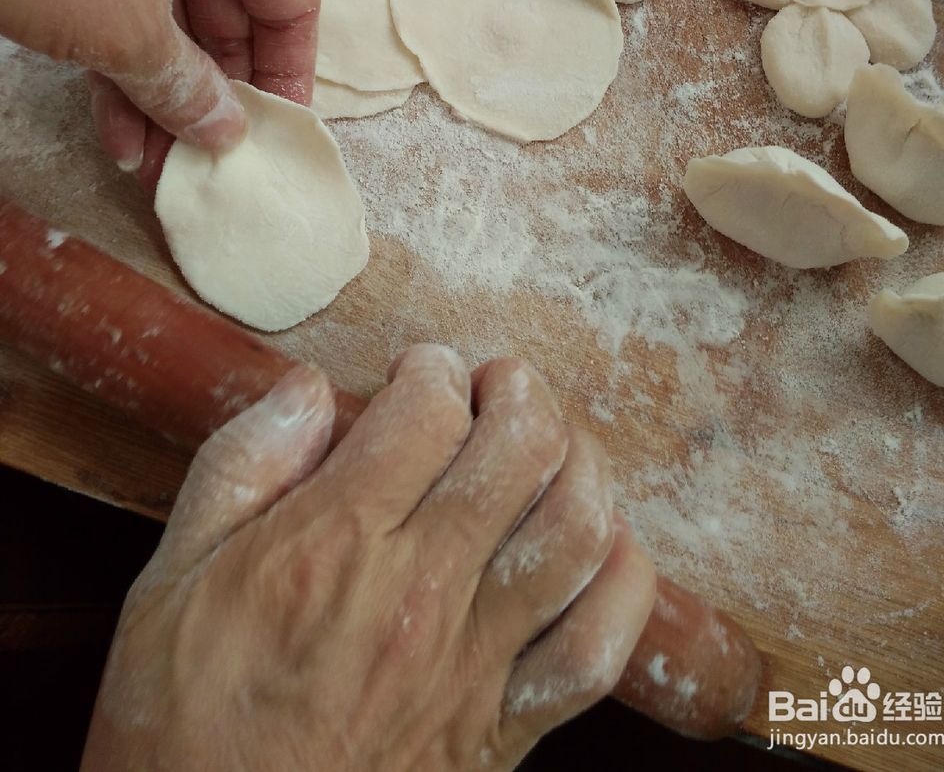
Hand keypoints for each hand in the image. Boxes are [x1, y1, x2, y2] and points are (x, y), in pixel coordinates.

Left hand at [0, 0, 319, 186]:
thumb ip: (186, 89)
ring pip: (169, 8)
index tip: (269, 140)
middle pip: (230, 10)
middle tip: (196, 167)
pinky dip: (119, 51)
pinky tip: (109, 122)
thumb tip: (227, 132)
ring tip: (145, 164)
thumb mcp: (126, 31)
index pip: (293, 3)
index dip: (286, 78)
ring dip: (160, 89)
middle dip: (209, 96)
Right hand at [81, 347, 656, 771]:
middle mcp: (419, 593)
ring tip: (548, 446)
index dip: (432, 370)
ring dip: (578, 462)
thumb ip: (239, 467)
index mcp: (333, 546)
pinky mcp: (504, 727)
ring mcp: (473, 663)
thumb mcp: (169, 581)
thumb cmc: (181, 723)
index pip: (428, 411)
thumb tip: (307, 390)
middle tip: (493, 388)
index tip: (418, 375)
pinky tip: (598, 545)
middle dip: (518, 391)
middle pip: (521, 449)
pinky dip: (620, 582)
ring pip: (575, 529)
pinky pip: (599, 648)